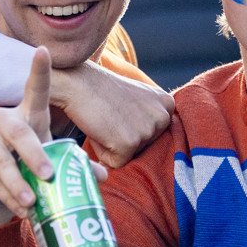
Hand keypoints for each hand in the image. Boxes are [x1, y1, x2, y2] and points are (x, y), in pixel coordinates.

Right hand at [0, 48, 59, 227]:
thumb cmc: (27, 164)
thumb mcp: (51, 161)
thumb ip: (74, 166)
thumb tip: (100, 177)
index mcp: (29, 115)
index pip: (35, 89)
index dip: (39, 70)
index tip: (43, 51)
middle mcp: (3, 120)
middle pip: (17, 131)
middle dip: (33, 154)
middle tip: (48, 177)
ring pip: (0, 159)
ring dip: (17, 183)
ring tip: (32, 204)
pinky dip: (6, 195)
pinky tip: (19, 209)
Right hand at [49, 60, 173, 167]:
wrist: (78, 83)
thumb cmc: (102, 91)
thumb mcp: (138, 98)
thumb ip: (149, 116)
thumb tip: (146, 142)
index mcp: (167, 105)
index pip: (154, 135)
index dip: (131, 127)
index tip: (120, 112)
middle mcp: (163, 117)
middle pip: (144, 148)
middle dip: (123, 139)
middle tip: (110, 117)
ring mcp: (147, 131)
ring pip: (129, 155)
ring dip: (112, 144)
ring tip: (104, 122)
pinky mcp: (129, 144)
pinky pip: (116, 162)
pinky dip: (102, 151)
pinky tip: (99, 130)